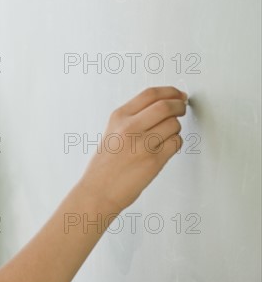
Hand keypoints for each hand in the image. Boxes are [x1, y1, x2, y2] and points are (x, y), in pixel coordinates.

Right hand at [77, 86, 187, 212]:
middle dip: (179, 105)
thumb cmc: (105, 164)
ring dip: (176, 128)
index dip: (170, 91)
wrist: (99, 190)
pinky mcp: (154, 160)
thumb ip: (133, 117)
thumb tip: (161, 105)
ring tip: (166, 134)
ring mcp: (142, 144)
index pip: (150, 94)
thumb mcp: (112, 131)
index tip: (178, 94)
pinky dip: (176, 143)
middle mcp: (130, 127)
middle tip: (182, 108)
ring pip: (174, 125)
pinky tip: (166, 147)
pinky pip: (176, 143)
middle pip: (166, 106)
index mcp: (119, 117)